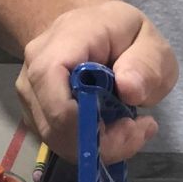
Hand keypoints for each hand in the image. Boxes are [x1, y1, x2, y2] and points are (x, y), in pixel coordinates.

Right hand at [15, 1, 177, 163]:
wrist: (93, 34)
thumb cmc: (123, 37)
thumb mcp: (151, 44)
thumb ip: (146, 65)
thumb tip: (128, 90)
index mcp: (65, 41)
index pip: (56, 90)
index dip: (88, 122)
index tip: (130, 124)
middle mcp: (36, 67)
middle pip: (57, 126)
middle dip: (102, 142)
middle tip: (138, 130)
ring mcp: (31, 94)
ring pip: (59, 141)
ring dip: (100, 147)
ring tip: (129, 128)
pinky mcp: (36, 116)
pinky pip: (61, 144)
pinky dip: (91, 147)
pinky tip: (113, 130)